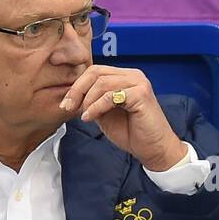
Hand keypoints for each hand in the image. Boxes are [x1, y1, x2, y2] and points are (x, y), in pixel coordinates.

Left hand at [60, 65, 185, 171]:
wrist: (152, 148)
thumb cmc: (131, 132)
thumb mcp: (104, 114)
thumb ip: (92, 102)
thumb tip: (71, 97)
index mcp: (123, 77)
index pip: (94, 71)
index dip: (76, 86)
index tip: (66, 104)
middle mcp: (132, 76)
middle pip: (96, 72)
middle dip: (77, 90)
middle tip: (68, 107)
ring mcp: (139, 83)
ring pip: (102, 83)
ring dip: (87, 101)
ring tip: (84, 116)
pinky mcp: (141, 94)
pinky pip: (111, 96)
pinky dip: (96, 107)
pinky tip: (90, 118)